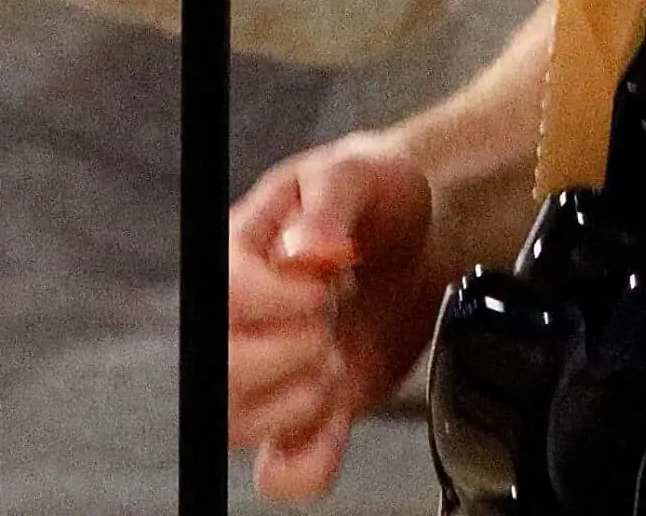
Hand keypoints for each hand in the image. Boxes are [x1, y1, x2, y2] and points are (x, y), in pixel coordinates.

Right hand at [228, 135, 435, 500]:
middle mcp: (241, 318)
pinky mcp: (301, 413)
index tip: (323, 284)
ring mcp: (267, 373)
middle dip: (296, 350)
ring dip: (304, 401)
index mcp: (240, 252)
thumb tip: (304, 253)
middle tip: (333, 316)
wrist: (421, 234)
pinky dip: (309, 461)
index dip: (275, 301)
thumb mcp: (357, 173)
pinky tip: (337, 420)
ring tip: (337, 356)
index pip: (224, 296)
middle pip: (224, 370)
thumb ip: (329, 205)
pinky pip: (279, 472)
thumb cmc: (377, 195)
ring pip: (241, 424)